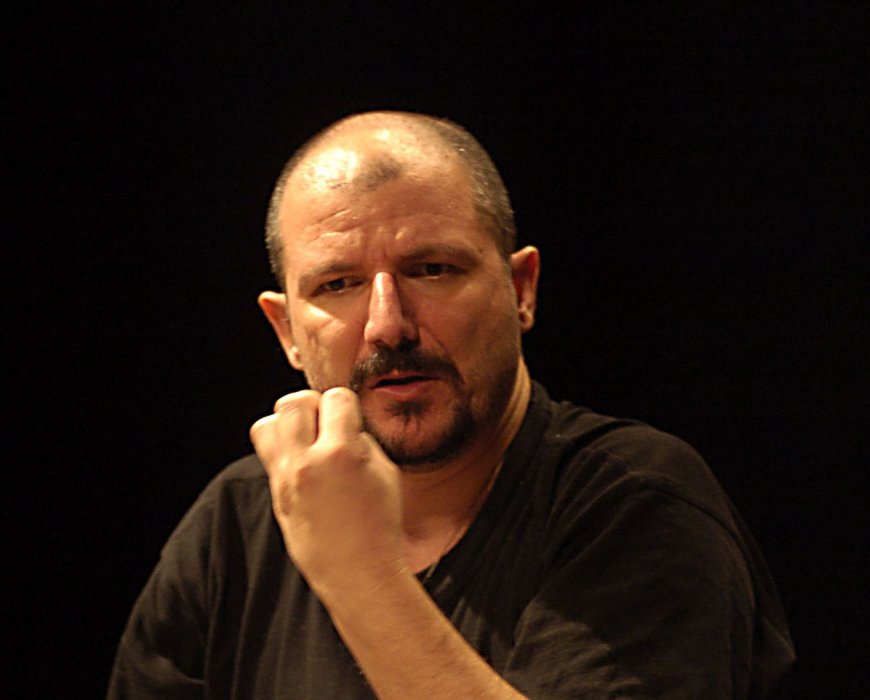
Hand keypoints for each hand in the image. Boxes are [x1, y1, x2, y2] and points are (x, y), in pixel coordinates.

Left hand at [250, 388, 405, 601]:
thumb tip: (343, 422)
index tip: (351, 421)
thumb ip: (361, 440)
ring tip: (309, 441)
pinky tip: (305, 463)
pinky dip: (283, 449)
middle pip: (292, 402)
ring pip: (268, 423)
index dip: (346, 406)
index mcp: (342, 454)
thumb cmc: (380, 526)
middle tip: (326, 425)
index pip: (335, 398)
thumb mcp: (386, 472)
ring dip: (289, 425)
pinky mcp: (276, 495)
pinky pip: (267, 453)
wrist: (359, 574)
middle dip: (312, 406)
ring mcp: (286, 480)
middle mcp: (307, 463)